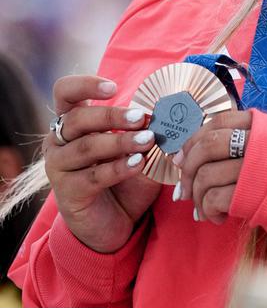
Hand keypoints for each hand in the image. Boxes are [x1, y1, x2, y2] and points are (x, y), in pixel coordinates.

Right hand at [44, 75, 160, 253]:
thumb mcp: (136, 147)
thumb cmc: (125, 176)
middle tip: (142, 118)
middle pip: (78, 118)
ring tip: (148, 141)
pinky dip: (119, 167)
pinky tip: (138, 163)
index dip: (85, 84)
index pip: (65, 92)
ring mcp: (58, 167)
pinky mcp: (67, 193)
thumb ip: (144, 129)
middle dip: (113, 116)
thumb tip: (167, 110)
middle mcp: (58, 141)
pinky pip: (93, 176)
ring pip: (87, 146)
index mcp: (72, 122)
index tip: (114, 87)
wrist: (116, 223)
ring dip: (120, 141)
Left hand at [172, 109, 251, 223]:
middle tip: (184, 188)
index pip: (219, 120)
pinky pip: (214, 199)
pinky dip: (208, 210)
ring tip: (202, 209)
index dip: (195, 138)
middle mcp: (262, 141)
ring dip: (197, 196)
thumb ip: (246, 141)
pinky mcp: (253, 195)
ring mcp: (258, 167)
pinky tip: (216, 218)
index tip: (183, 157)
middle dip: (189, 169)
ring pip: (206, 174)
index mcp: (266, 125)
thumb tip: (196, 151)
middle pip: (208, 146)